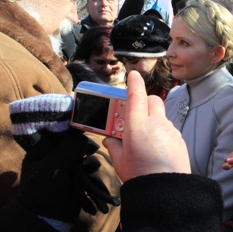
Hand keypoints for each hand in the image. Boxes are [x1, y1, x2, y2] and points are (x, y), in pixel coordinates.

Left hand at [10, 94, 118, 222]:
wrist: (49, 216)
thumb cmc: (44, 188)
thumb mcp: (54, 164)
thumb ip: (70, 147)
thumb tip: (85, 138)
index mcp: (44, 147)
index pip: (58, 128)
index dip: (70, 120)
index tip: (85, 113)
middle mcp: (56, 153)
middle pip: (75, 138)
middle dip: (83, 141)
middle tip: (88, 143)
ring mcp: (67, 164)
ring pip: (84, 151)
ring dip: (88, 155)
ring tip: (87, 159)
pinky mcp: (78, 175)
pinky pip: (90, 164)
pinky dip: (91, 167)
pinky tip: (87, 173)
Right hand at [103, 71, 190, 182]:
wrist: (167, 191)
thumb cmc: (141, 177)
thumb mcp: (120, 162)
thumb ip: (113, 146)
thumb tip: (109, 139)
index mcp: (137, 126)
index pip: (137, 95)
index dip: (134, 82)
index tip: (133, 74)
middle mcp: (156, 124)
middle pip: (153, 100)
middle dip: (144, 101)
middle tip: (135, 112)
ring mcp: (170, 130)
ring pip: (161, 116)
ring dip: (153, 119)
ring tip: (145, 138)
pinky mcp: (179, 139)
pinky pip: (169, 129)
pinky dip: (162, 132)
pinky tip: (157, 148)